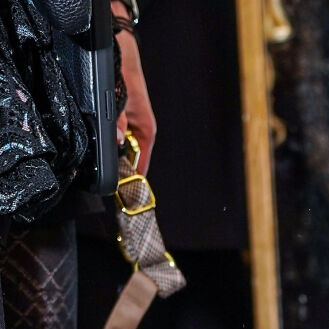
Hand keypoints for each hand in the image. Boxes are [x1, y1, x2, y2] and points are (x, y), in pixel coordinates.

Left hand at [113, 18, 156, 172]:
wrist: (120, 48)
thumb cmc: (127, 71)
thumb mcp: (121, 96)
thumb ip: (117, 120)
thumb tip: (115, 141)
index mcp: (146, 131)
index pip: (142, 164)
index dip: (134, 182)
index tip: (125, 196)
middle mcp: (139, 132)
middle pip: (130, 161)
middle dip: (119, 171)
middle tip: (106, 183)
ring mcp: (129, 128)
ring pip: (121, 151)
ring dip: (112, 157)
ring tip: (101, 168)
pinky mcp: (120, 122)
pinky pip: (115, 140)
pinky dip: (107, 144)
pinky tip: (98, 146)